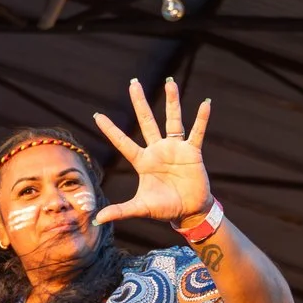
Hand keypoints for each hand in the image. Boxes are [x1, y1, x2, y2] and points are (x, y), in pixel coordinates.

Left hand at [92, 78, 212, 225]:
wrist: (189, 212)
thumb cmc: (164, 208)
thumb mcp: (140, 208)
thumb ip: (119, 211)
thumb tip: (96, 219)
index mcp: (142, 161)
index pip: (123, 142)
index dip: (111, 130)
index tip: (96, 115)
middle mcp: (157, 150)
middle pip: (146, 121)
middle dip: (140, 103)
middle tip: (134, 82)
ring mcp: (175, 149)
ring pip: (172, 121)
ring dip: (172, 102)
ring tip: (170, 84)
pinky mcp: (192, 152)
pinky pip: (197, 133)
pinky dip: (202, 119)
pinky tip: (206, 104)